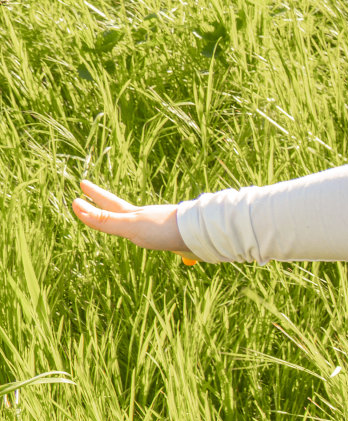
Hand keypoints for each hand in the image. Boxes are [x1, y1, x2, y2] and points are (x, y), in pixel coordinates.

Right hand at [70, 179, 197, 262]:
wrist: (200, 234)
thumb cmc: (164, 229)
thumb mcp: (129, 225)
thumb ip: (104, 220)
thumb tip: (75, 204)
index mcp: (133, 215)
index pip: (108, 203)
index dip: (95, 195)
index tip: (82, 183)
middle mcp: (145, 217)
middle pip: (122, 210)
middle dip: (106, 203)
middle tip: (94, 192)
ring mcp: (159, 226)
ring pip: (140, 221)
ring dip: (129, 218)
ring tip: (126, 217)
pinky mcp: (172, 237)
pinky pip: (156, 233)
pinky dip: (150, 232)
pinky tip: (156, 236)